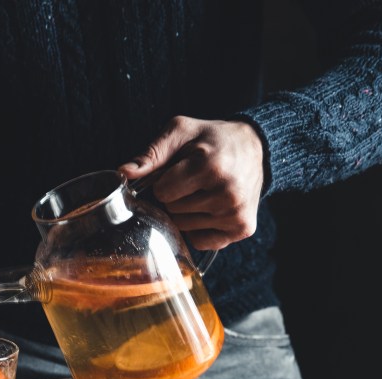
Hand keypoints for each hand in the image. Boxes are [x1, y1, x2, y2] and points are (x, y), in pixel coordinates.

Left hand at [117, 116, 264, 250]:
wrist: (257, 147)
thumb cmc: (212, 139)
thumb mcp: (181, 132)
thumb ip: (151, 153)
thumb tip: (123, 172)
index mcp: (210, 166)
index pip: (162, 192)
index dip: (164, 181)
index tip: (179, 170)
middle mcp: (227, 193)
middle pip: (172, 210)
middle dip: (175, 196)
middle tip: (194, 180)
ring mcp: (236, 214)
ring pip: (184, 227)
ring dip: (186, 212)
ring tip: (204, 191)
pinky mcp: (242, 228)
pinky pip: (200, 242)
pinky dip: (199, 229)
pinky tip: (211, 208)